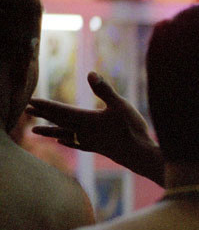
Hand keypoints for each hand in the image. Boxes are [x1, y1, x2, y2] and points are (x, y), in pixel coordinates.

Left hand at [28, 72, 164, 184]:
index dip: (45, 105)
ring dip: (49, 131)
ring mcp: (90, 141)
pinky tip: (61, 141)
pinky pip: (76, 144)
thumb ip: (105, 90)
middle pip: (58, 122)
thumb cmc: (133, 129)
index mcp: (87, 119)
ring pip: (64, 134)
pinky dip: (66, 141)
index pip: (60, 111)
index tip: (30, 100)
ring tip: (34, 130)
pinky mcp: (97, 148)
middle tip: (26, 111)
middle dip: (42, 115)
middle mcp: (84, 131)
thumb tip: (90, 73)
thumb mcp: (121, 106)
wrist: (141, 156)